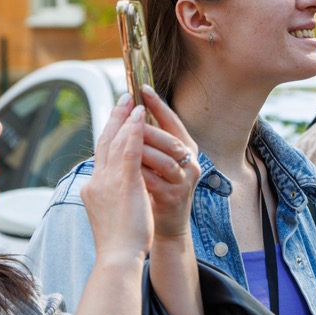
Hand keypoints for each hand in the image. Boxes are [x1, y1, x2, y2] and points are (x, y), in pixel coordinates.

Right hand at [82, 97, 152, 262]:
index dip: (109, 133)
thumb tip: (118, 191)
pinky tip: (141, 117)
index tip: (117, 117)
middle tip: (124, 99)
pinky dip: (133, 130)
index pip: (101, 154)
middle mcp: (96, 180)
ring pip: (115, 140)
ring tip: (134, 101)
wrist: (117, 258)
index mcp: (93, 189)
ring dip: (125, 118)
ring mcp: (107, 181)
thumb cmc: (118, 244)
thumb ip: (112, 198)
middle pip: (104, 141)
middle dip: (115, 118)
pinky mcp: (123, 183)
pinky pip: (128, 149)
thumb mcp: (111, 215)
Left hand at [137, 85, 199, 240]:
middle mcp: (191, 162)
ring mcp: (184, 181)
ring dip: (142, 152)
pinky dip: (138, 173)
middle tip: (128, 122)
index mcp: (187, 148)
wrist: (163, 225)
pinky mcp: (174, 198)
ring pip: (165, 160)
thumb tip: (129, 110)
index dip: (158, 105)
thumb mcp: (156, 160)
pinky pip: (154, 181)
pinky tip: (125, 170)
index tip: (143, 89)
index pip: (173, 121)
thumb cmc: (156, 188)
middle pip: (171, 140)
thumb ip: (148, 139)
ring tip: (125, 147)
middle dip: (147, 130)